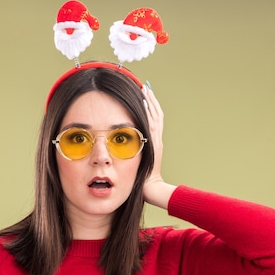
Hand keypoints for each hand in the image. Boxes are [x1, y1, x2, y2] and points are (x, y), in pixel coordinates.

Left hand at [142, 85, 175, 208]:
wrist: (151, 188)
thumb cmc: (141, 180)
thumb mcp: (135, 163)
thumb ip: (131, 154)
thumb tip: (118, 149)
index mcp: (153, 142)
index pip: (152, 120)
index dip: (149, 108)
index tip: (144, 96)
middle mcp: (156, 139)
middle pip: (155, 115)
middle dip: (150, 100)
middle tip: (145, 87)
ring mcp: (156, 140)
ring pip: (155, 116)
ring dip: (150, 102)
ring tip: (145, 89)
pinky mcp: (154, 142)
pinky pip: (152, 123)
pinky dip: (149, 112)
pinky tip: (144, 101)